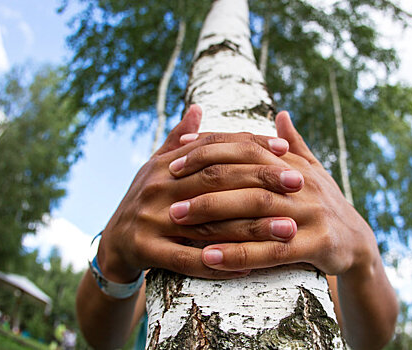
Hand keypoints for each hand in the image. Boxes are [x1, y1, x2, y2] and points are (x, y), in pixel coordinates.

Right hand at [97, 106, 305, 281]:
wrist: (112, 243)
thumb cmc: (148, 201)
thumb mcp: (158, 167)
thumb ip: (179, 139)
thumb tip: (197, 107)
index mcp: (166, 164)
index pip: (214, 148)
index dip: (250, 146)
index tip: (285, 150)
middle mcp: (158, 186)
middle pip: (217, 179)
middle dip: (261, 180)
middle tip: (298, 183)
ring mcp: (149, 218)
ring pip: (209, 222)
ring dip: (252, 227)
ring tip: (289, 229)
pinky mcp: (145, 249)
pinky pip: (187, 259)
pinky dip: (220, 263)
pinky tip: (251, 266)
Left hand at [191, 111, 379, 276]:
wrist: (358, 240)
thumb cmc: (324, 202)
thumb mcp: (312, 169)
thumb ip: (293, 143)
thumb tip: (281, 113)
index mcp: (293, 163)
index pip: (245, 147)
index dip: (209, 148)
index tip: (176, 155)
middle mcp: (301, 183)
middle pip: (245, 176)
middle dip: (202, 182)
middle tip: (167, 192)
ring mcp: (310, 213)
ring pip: (254, 211)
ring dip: (212, 217)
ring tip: (177, 221)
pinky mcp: (318, 244)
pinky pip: (271, 251)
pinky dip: (238, 254)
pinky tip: (208, 259)